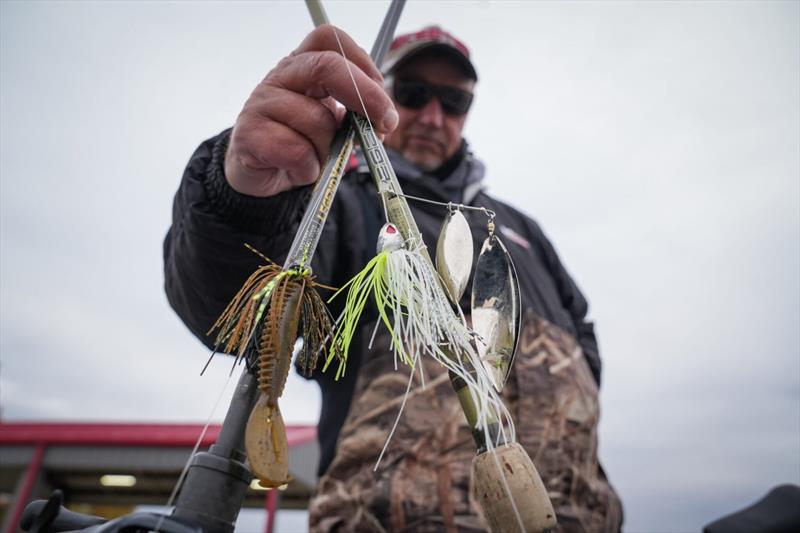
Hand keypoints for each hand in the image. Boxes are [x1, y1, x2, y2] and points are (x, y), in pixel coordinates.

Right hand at [225, 25, 398, 196]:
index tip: (381, 88)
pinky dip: (309, 168)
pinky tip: (299, 170)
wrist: (263, 176)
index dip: (361, 60)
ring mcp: (261, 103)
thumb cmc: (303, 145)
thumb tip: (382, 122)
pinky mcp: (250, 135)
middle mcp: (280, 76)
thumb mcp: (333, 124)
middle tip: (387, 123)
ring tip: (317, 158)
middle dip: (365, 96)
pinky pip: (298, 152)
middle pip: (326, 66)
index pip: (329, 39)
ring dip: (330, 149)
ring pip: (318, 121)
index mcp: (302, 66)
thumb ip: (356, 114)